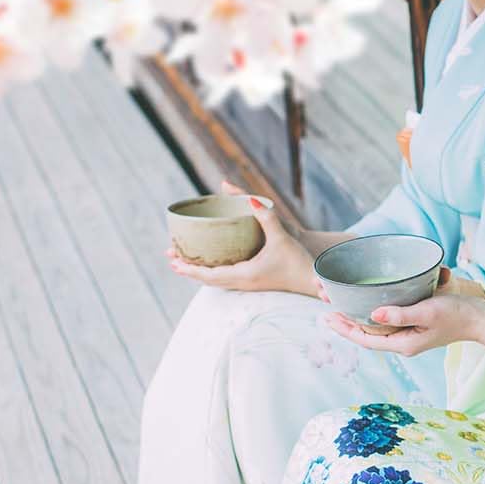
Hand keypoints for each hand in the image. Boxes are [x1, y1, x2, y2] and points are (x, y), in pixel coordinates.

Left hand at [168, 181, 316, 294]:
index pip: (209, 275)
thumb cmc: (298, 260)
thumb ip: (266, 216)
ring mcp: (249, 285)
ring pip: (216, 282)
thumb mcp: (281, 236)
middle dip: (188, 270)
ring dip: (198, 273)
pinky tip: (210, 267)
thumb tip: (250, 199)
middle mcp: (243, 282)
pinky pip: (225, 280)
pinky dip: (212, 274)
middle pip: (208, 280)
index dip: (190, 269)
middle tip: (170, 259)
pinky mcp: (254, 283)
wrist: (314, 280)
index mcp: (245, 274)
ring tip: (184, 265)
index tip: (173, 261)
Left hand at [324, 283, 484, 356]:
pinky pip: (387, 322)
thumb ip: (401, 314)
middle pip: (367, 335)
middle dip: (346, 321)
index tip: (327, 316)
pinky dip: (372, 313)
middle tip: (326, 305)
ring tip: (339, 303)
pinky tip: (366, 304)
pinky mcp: (415, 326)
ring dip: (357, 316)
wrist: (481, 319)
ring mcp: (409, 335)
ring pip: (375, 328)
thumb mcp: (428, 312)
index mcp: (403, 344)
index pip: (365, 340)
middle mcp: (403, 342)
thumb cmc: (458, 315)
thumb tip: (373, 315)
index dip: (344, 329)